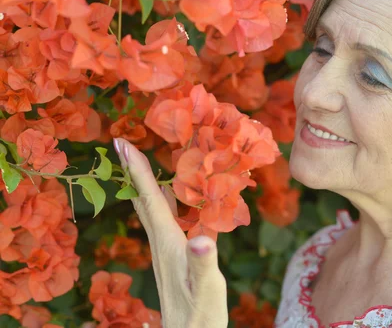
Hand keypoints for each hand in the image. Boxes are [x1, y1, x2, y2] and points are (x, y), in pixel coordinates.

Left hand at [113, 138, 227, 327]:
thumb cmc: (200, 314)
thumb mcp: (208, 287)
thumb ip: (204, 262)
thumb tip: (202, 238)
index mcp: (167, 242)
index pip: (150, 199)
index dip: (137, 170)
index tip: (121, 143)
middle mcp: (161, 242)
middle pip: (144, 200)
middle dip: (134, 171)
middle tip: (124, 144)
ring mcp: (165, 250)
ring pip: (153, 209)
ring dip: (147, 184)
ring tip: (145, 162)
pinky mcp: (174, 256)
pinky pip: (166, 219)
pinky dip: (166, 201)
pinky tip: (176, 198)